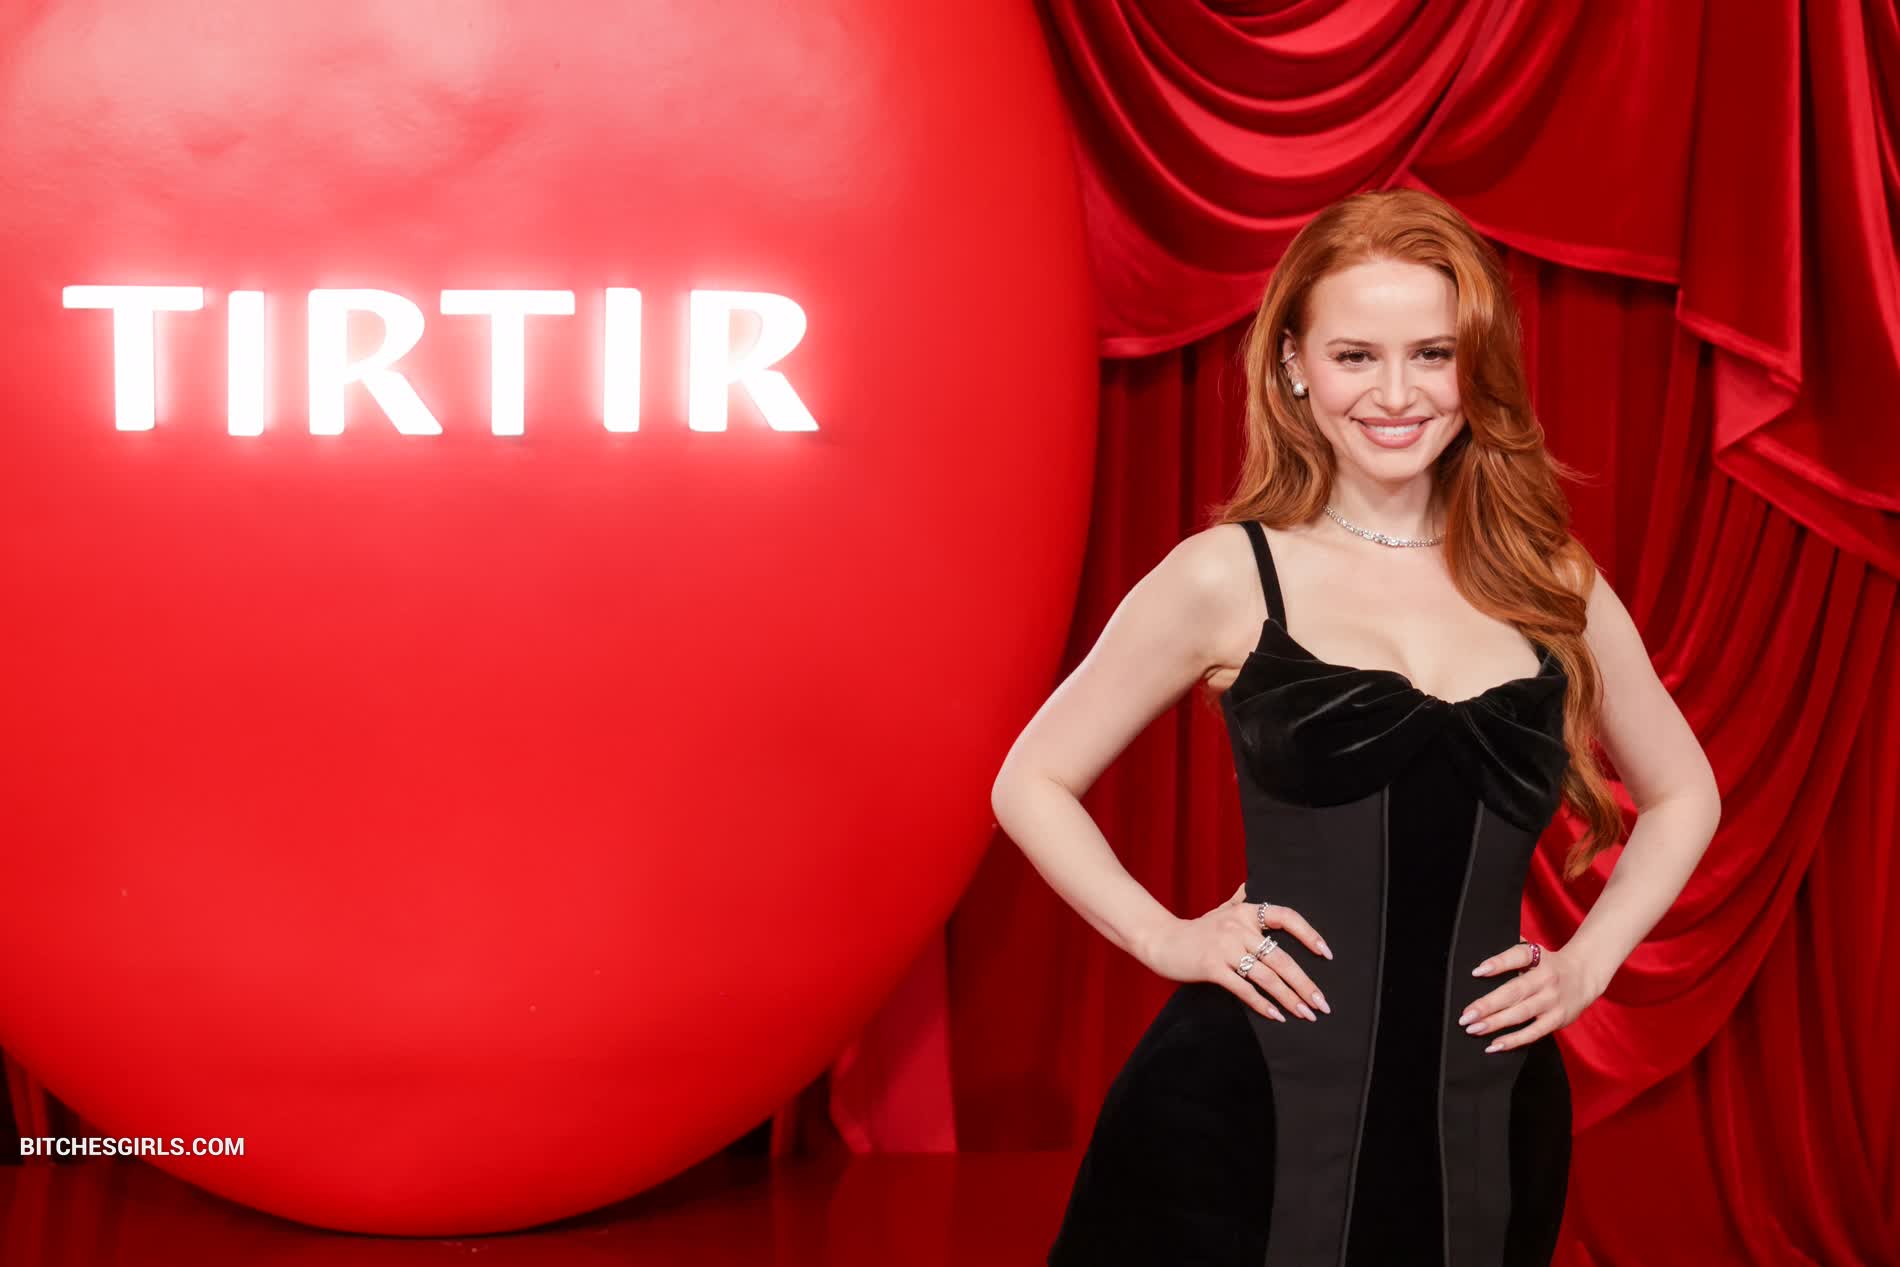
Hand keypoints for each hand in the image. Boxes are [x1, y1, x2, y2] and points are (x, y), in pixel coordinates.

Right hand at [1139, 883, 1334, 1024]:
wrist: (1161, 940)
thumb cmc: (1195, 930)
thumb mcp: (1219, 910)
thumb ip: (1238, 900)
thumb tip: (1250, 885)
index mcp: (1245, 912)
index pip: (1285, 917)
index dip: (1308, 934)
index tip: (1326, 954)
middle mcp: (1238, 927)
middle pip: (1281, 957)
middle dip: (1304, 983)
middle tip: (1321, 1003)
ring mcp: (1224, 947)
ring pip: (1266, 975)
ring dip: (1289, 997)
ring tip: (1306, 1014)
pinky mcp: (1211, 966)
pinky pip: (1243, 987)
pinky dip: (1261, 1003)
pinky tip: (1276, 1015)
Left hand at [1457, 941, 1603, 1052]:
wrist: (1585, 976)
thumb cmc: (1549, 964)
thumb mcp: (1535, 950)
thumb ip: (1512, 952)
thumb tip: (1483, 952)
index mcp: (1538, 958)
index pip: (1518, 956)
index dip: (1498, 963)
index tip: (1477, 971)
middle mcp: (1546, 979)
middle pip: (1514, 991)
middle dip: (1488, 1005)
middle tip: (1466, 1015)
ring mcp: (1552, 1001)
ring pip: (1521, 1014)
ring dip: (1495, 1024)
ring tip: (1473, 1029)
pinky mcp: (1557, 1020)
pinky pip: (1533, 1033)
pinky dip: (1513, 1041)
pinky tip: (1495, 1045)